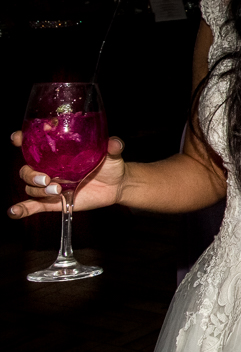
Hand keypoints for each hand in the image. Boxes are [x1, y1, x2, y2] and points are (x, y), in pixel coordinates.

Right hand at [9, 132, 126, 217]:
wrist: (116, 185)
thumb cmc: (110, 165)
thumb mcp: (112, 154)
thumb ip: (112, 147)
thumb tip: (115, 143)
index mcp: (57, 153)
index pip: (33, 144)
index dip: (22, 140)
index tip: (17, 139)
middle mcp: (49, 168)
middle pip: (26, 169)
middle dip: (31, 175)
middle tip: (47, 179)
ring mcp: (50, 185)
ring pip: (30, 187)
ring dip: (38, 190)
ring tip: (57, 191)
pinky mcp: (53, 201)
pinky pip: (32, 205)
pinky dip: (21, 209)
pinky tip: (14, 212)